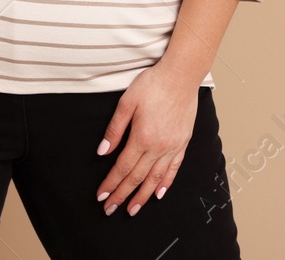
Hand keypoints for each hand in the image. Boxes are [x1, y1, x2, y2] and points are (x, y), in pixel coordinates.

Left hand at [94, 61, 198, 215]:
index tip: (101, 196)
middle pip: (137, 178)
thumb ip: (114, 130)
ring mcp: (173, 146)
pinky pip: (174, 168)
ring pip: (156, 178)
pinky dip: (166, 183)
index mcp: (142, 137)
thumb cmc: (153, 84)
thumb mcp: (127, 102)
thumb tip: (103, 152)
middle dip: (122, 195)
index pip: (122, 168)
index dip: (110, 184)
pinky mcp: (183, 142)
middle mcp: (159, 146)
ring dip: (143, 196)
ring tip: (132, 209)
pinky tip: (159, 193)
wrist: (181, 75)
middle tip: (110, 209)